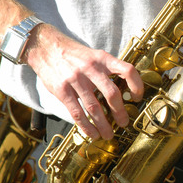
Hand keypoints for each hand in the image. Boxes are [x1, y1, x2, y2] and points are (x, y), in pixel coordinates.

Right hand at [24, 24, 143, 140]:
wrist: (46, 47)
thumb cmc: (76, 55)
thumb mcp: (96, 55)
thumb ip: (109, 69)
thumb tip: (126, 90)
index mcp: (103, 59)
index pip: (127, 70)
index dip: (136, 85)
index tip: (137, 98)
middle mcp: (91, 68)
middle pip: (111, 93)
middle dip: (120, 112)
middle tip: (124, 123)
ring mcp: (76, 80)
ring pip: (94, 107)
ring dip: (103, 125)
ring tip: (109, 134)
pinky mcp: (62, 90)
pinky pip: (77, 112)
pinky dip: (86, 126)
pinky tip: (93, 133)